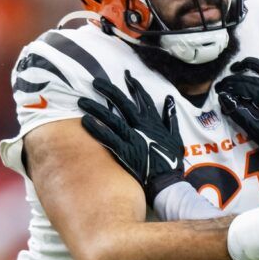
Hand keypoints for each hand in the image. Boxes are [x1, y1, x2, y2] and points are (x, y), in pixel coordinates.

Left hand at [79, 70, 184, 200]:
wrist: (167, 183)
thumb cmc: (171, 162)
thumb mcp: (176, 137)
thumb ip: (171, 117)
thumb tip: (169, 99)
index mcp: (154, 123)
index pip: (143, 99)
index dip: (134, 86)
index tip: (126, 76)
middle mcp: (142, 127)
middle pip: (123, 104)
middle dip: (109, 91)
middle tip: (95, 82)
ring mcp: (133, 139)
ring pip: (112, 119)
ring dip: (96, 108)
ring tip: (82, 101)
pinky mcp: (125, 152)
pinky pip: (108, 138)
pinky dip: (97, 129)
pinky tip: (85, 121)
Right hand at [215, 47, 258, 162]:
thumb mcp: (256, 132)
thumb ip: (239, 115)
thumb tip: (224, 100)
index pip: (242, 87)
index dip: (228, 88)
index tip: (218, 91)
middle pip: (250, 77)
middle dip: (233, 79)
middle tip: (223, 84)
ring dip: (250, 64)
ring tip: (237, 66)